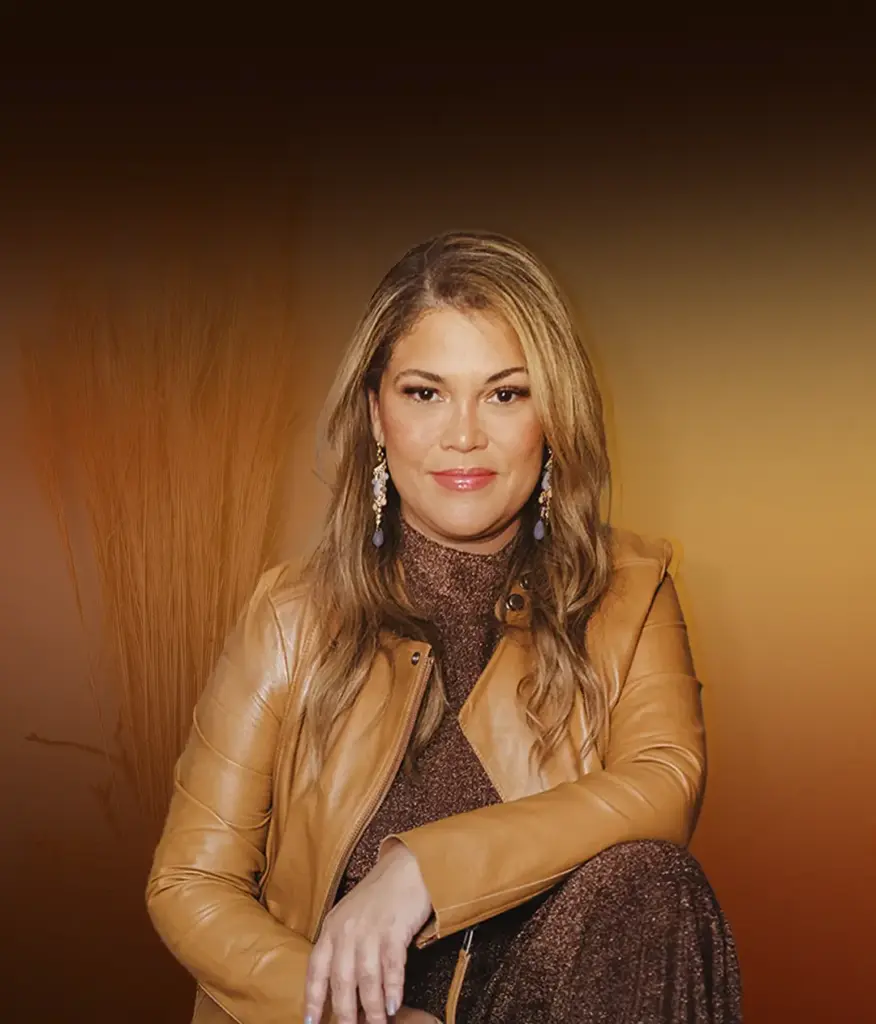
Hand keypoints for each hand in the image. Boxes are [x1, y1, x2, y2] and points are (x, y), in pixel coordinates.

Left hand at [305, 840, 432, 1023]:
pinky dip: (392, 988)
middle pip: (341, 980)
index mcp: (331, 928)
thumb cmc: (378, 896)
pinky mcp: (394, 928)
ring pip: (366, 978)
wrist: (406, 867)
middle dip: (345, 1013)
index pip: (316, 969)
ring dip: (371, 1008)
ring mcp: (370, 929)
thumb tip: (340, 988)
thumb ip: (341, 946)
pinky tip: (393, 1004)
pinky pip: (391, 966)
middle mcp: (346, 930)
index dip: (313, 999)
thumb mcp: (349, 917)